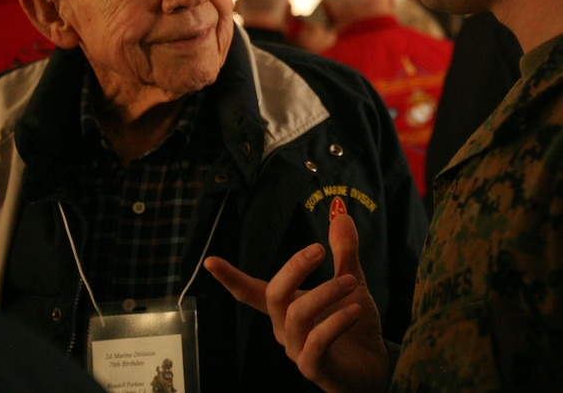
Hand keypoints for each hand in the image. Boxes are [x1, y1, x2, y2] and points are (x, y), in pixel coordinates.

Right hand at [204, 213, 388, 392]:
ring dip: (326, 292)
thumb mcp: (350, 281)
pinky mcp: (314, 368)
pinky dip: (337, 321)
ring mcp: (296, 349)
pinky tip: (355, 309)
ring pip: (297, 315)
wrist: (373, 367)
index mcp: (285, 306)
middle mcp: (284, 328)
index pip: (251, 291)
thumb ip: (344, 251)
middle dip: (294, 267)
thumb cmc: (353, 324)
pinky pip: (318, 341)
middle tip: (319, 248)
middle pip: (273, 294)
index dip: (230, 278)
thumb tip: (341, 214)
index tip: (210, 260)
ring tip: (352, 282)